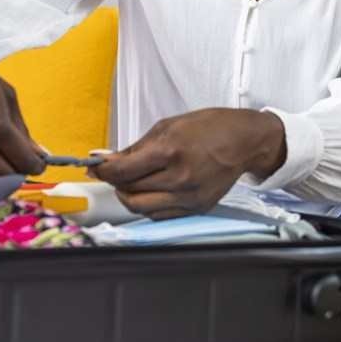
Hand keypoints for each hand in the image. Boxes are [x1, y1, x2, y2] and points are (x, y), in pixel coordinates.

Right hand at [0, 33, 45, 185]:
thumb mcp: (7, 96)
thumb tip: (38, 155)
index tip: (38, 162)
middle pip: (8, 177)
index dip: (36, 165)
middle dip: (20, 171)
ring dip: (0, 179)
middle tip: (20, 161)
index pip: (24, 162)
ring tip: (2, 162)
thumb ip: (23, 129)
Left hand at [90, 108, 285, 219]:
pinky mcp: (196, 208)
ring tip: (129, 182)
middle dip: (114, 183)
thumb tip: (106, 160)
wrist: (244, 141)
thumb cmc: (208, 127)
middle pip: (129, 192)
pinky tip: (148, 191)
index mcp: (170, 151)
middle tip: (111, 173)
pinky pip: (160, 215)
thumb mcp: (167, 126)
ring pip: (142, 208)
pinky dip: (147, 205)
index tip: (96, 167)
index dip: (103, 171)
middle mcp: (180, 178)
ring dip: (128, 196)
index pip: (123, 171)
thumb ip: (135, 147)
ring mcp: (189, 197)